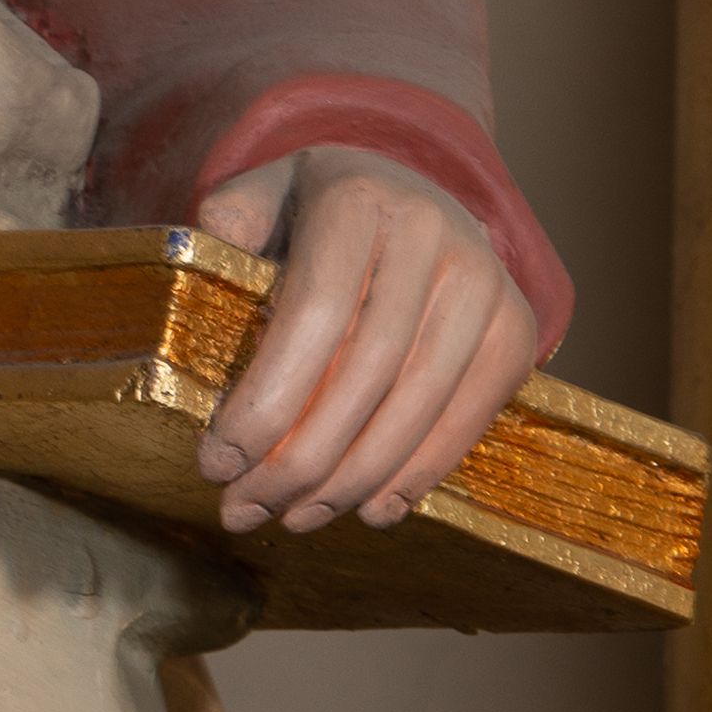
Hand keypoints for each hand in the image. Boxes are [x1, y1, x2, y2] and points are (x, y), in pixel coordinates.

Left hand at [193, 146, 538, 531]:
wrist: (414, 194)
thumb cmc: (319, 213)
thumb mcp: (261, 195)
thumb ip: (225, 228)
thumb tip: (195, 299)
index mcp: (358, 201)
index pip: (315, 314)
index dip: (267, 401)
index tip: (217, 463)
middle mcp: (431, 235)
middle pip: (366, 372)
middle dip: (300, 459)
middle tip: (245, 509)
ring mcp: (485, 283)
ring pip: (417, 404)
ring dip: (352, 480)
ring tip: (296, 517)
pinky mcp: (515, 331)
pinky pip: (466, 419)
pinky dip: (416, 475)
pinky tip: (368, 510)